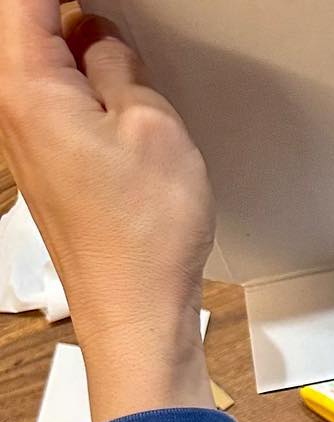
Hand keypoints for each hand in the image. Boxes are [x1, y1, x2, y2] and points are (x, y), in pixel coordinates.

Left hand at [0, 1, 214, 421]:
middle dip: (72, 17)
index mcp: (24, 81)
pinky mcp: (48, 165)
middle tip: (118, 23)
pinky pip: (56, 101)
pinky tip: (121, 94)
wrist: (135, 312)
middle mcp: (10, 107)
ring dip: (80, 49)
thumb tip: (101, 37)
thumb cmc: (141, 238)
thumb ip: (118, 64)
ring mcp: (25, 138)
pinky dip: (84, 87)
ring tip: (123, 53)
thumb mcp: (152, 125)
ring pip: (43, 62)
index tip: (105, 4)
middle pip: (26, 25)